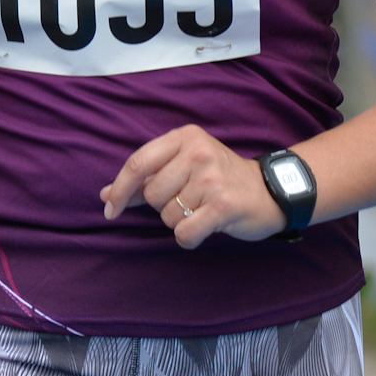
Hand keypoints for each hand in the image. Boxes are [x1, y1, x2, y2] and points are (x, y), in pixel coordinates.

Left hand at [101, 124, 286, 249]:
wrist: (269, 192)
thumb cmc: (220, 180)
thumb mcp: (183, 168)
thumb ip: (144, 181)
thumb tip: (105, 196)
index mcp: (185, 137)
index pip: (138, 163)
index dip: (119, 190)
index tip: (110, 209)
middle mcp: (198, 153)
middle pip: (151, 194)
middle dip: (163, 206)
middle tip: (189, 201)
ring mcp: (212, 178)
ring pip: (167, 215)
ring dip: (180, 221)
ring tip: (203, 209)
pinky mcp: (223, 205)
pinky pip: (184, 232)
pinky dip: (189, 237)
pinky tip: (205, 227)